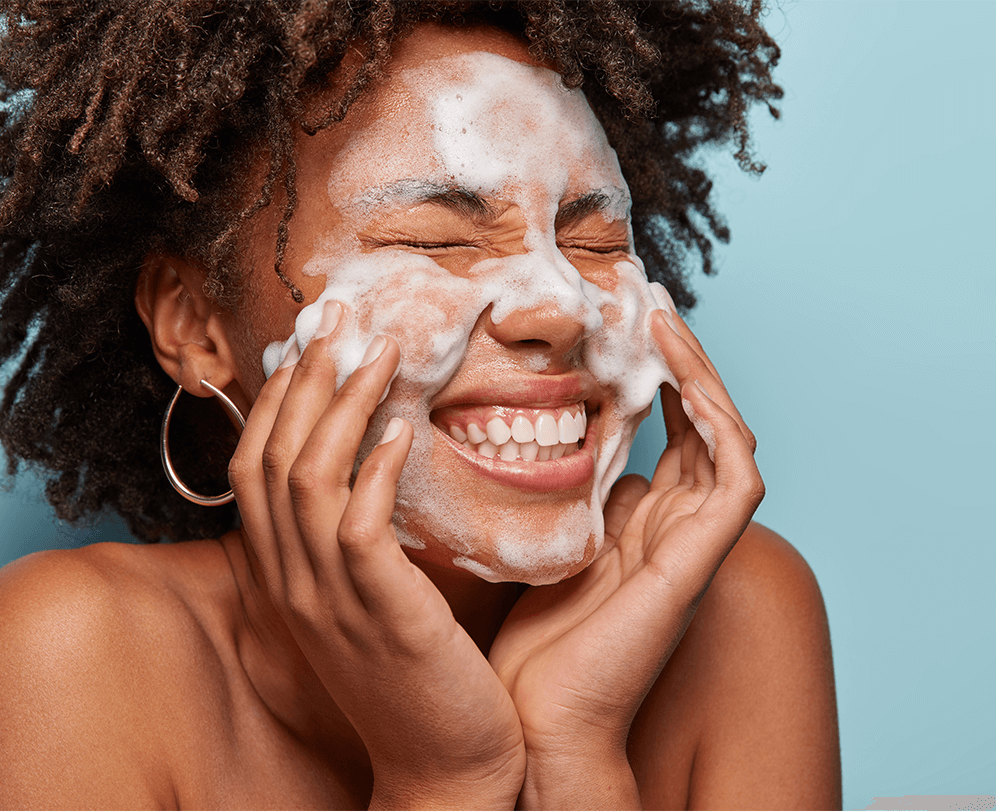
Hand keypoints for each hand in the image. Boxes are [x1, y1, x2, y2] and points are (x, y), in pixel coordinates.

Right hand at [228, 301, 524, 808]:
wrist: (444, 764)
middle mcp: (292, 582)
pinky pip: (359, 527)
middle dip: (302, 382)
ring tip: (378, 351)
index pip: (256, 469)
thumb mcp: (368, 601)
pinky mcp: (379, 613)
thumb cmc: (415, 675)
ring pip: (308, 480)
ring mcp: (329, 600)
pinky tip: (400, 429)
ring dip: (340, 407)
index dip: (278, 401)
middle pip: (270, 459)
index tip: (311, 343)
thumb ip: (355, 541)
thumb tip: (372, 466)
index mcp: (285, 576)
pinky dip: (374, 471)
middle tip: (338, 319)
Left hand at [488, 308, 763, 806]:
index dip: (651, 376)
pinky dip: (718, 421)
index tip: (615, 322)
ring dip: (700, 373)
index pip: (665, 431)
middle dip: (679, 359)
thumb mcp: (542, 542)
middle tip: (647, 299)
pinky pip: (737, 477)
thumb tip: (547, 443)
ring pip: (724, 436)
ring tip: (661, 317)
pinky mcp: (700, 559)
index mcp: (641, 522)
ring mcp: (692, 542)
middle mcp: (675, 525)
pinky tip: (682, 378)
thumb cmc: (531, 642)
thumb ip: (562, 496)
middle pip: (698, 422)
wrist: (535, 718)